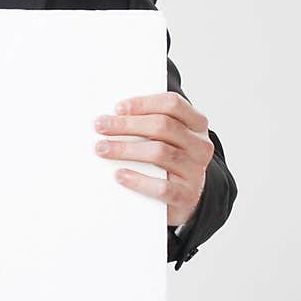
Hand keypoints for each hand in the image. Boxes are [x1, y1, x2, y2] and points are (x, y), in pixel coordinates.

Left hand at [94, 91, 214, 227]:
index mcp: (197, 125)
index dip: (144, 103)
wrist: (185, 197)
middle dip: (127, 124)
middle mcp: (200, 146)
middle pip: (163, 126)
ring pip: (160, 153)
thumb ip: (148, 124)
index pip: (173, 104)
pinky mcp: (187, 195)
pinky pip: (161, 186)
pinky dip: (138, 180)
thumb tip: (112, 116)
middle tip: (101, 126)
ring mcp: (195, 171)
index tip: (118, 108)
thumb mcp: (167, 138)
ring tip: (103, 148)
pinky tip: (120, 175)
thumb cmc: (169, 161)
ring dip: (126, 149)